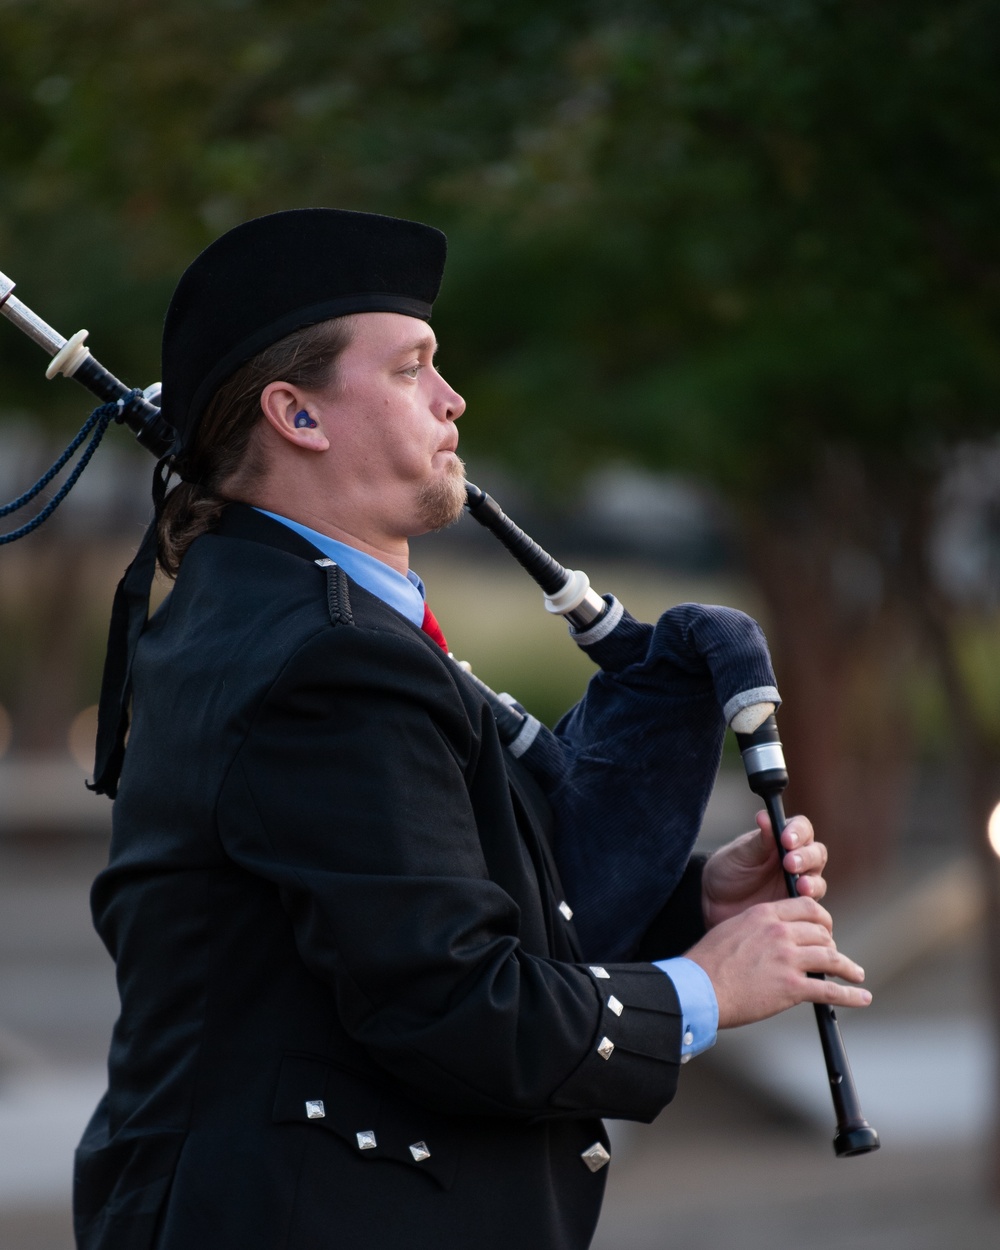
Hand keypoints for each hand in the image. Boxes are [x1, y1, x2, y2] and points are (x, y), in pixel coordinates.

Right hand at [685, 896, 871, 1027]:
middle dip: (831, 944)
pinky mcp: (792, 986)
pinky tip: (861, 997)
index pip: (807, 907)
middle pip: (822, 932)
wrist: (698, 988)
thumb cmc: (708, 962)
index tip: (824, 931)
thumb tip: (771, 937)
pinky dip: (850, 995)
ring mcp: (788, 958)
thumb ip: (757, 928)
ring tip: (856, 975)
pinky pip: (829, 990)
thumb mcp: (732, 929)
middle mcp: (780, 932)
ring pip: (831, 958)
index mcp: (765, 914)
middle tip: (835, 957)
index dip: (821, 920)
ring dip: (847, 968)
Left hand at [701, 811, 827, 928]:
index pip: (801, 828)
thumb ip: (759, 840)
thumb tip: (765, 816)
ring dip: (812, 881)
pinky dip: (809, 902)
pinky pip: (811, 904)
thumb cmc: (729, 871)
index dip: (798, 832)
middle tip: (789, 863)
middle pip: (816, 853)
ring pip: (818, 879)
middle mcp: (797, 858)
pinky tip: (799, 901)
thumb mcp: (740, 854)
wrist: (717, 902)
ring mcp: (799, 882)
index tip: (786, 839)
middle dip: (806, 857)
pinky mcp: (798, 905)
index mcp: (782, 839)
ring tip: (800, 885)